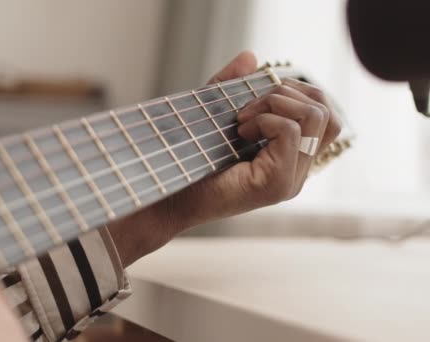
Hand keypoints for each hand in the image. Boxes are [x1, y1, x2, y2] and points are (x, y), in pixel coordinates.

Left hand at [108, 51, 341, 266]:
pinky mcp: (277, 184)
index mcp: (291, 158)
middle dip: (286, 93)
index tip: (260, 96)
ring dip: (274, 104)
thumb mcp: (214, 113)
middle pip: (327, 111)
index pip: (327, 116)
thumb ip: (232, 85)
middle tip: (247, 109)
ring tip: (242, 121)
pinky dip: (264, 120)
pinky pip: (290, 131)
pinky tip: (240, 132)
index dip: (299, 92)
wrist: (173, 199)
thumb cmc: (192, 160)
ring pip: (315, 116)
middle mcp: (298, 171)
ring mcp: (291, 180)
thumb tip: (251, 56)